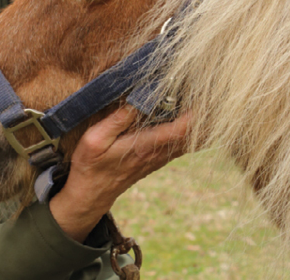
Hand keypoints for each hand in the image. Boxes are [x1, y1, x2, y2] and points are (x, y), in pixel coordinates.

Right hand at [49, 107, 191, 241]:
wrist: (92, 193)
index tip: (195, 97)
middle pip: (190, 135)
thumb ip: (116, 121)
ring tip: (190, 102)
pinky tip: (182, 117)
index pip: (178, 131)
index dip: (191, 115)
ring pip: (188, 141)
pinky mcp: (157, 160)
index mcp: (143, 146)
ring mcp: (159, 158)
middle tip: (195, 95)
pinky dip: (187, 132)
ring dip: (194, 124)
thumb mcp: (95, 140)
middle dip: (198, 116)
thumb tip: (135, 101)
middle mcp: (156, 153)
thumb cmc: (91, 164)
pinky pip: (181, 146)